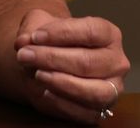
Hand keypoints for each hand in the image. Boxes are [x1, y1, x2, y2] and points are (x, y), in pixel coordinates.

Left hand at [13, 8, 128, 123]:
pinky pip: (84, 113)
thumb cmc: (54, 42)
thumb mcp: (41, 26)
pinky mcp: (100, 111)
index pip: (91, 31)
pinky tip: (44, 93)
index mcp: (109, 35)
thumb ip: (31, 28)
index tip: (35, 36)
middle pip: (87, 62)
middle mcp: (116, 62)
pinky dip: (62, 103)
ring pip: (92, 91)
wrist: (52, 64)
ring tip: (37, 74)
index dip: (62, 33)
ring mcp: (112, 89)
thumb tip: (23, 41)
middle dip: (52, 58)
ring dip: (60, 83)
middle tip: (25, 55)